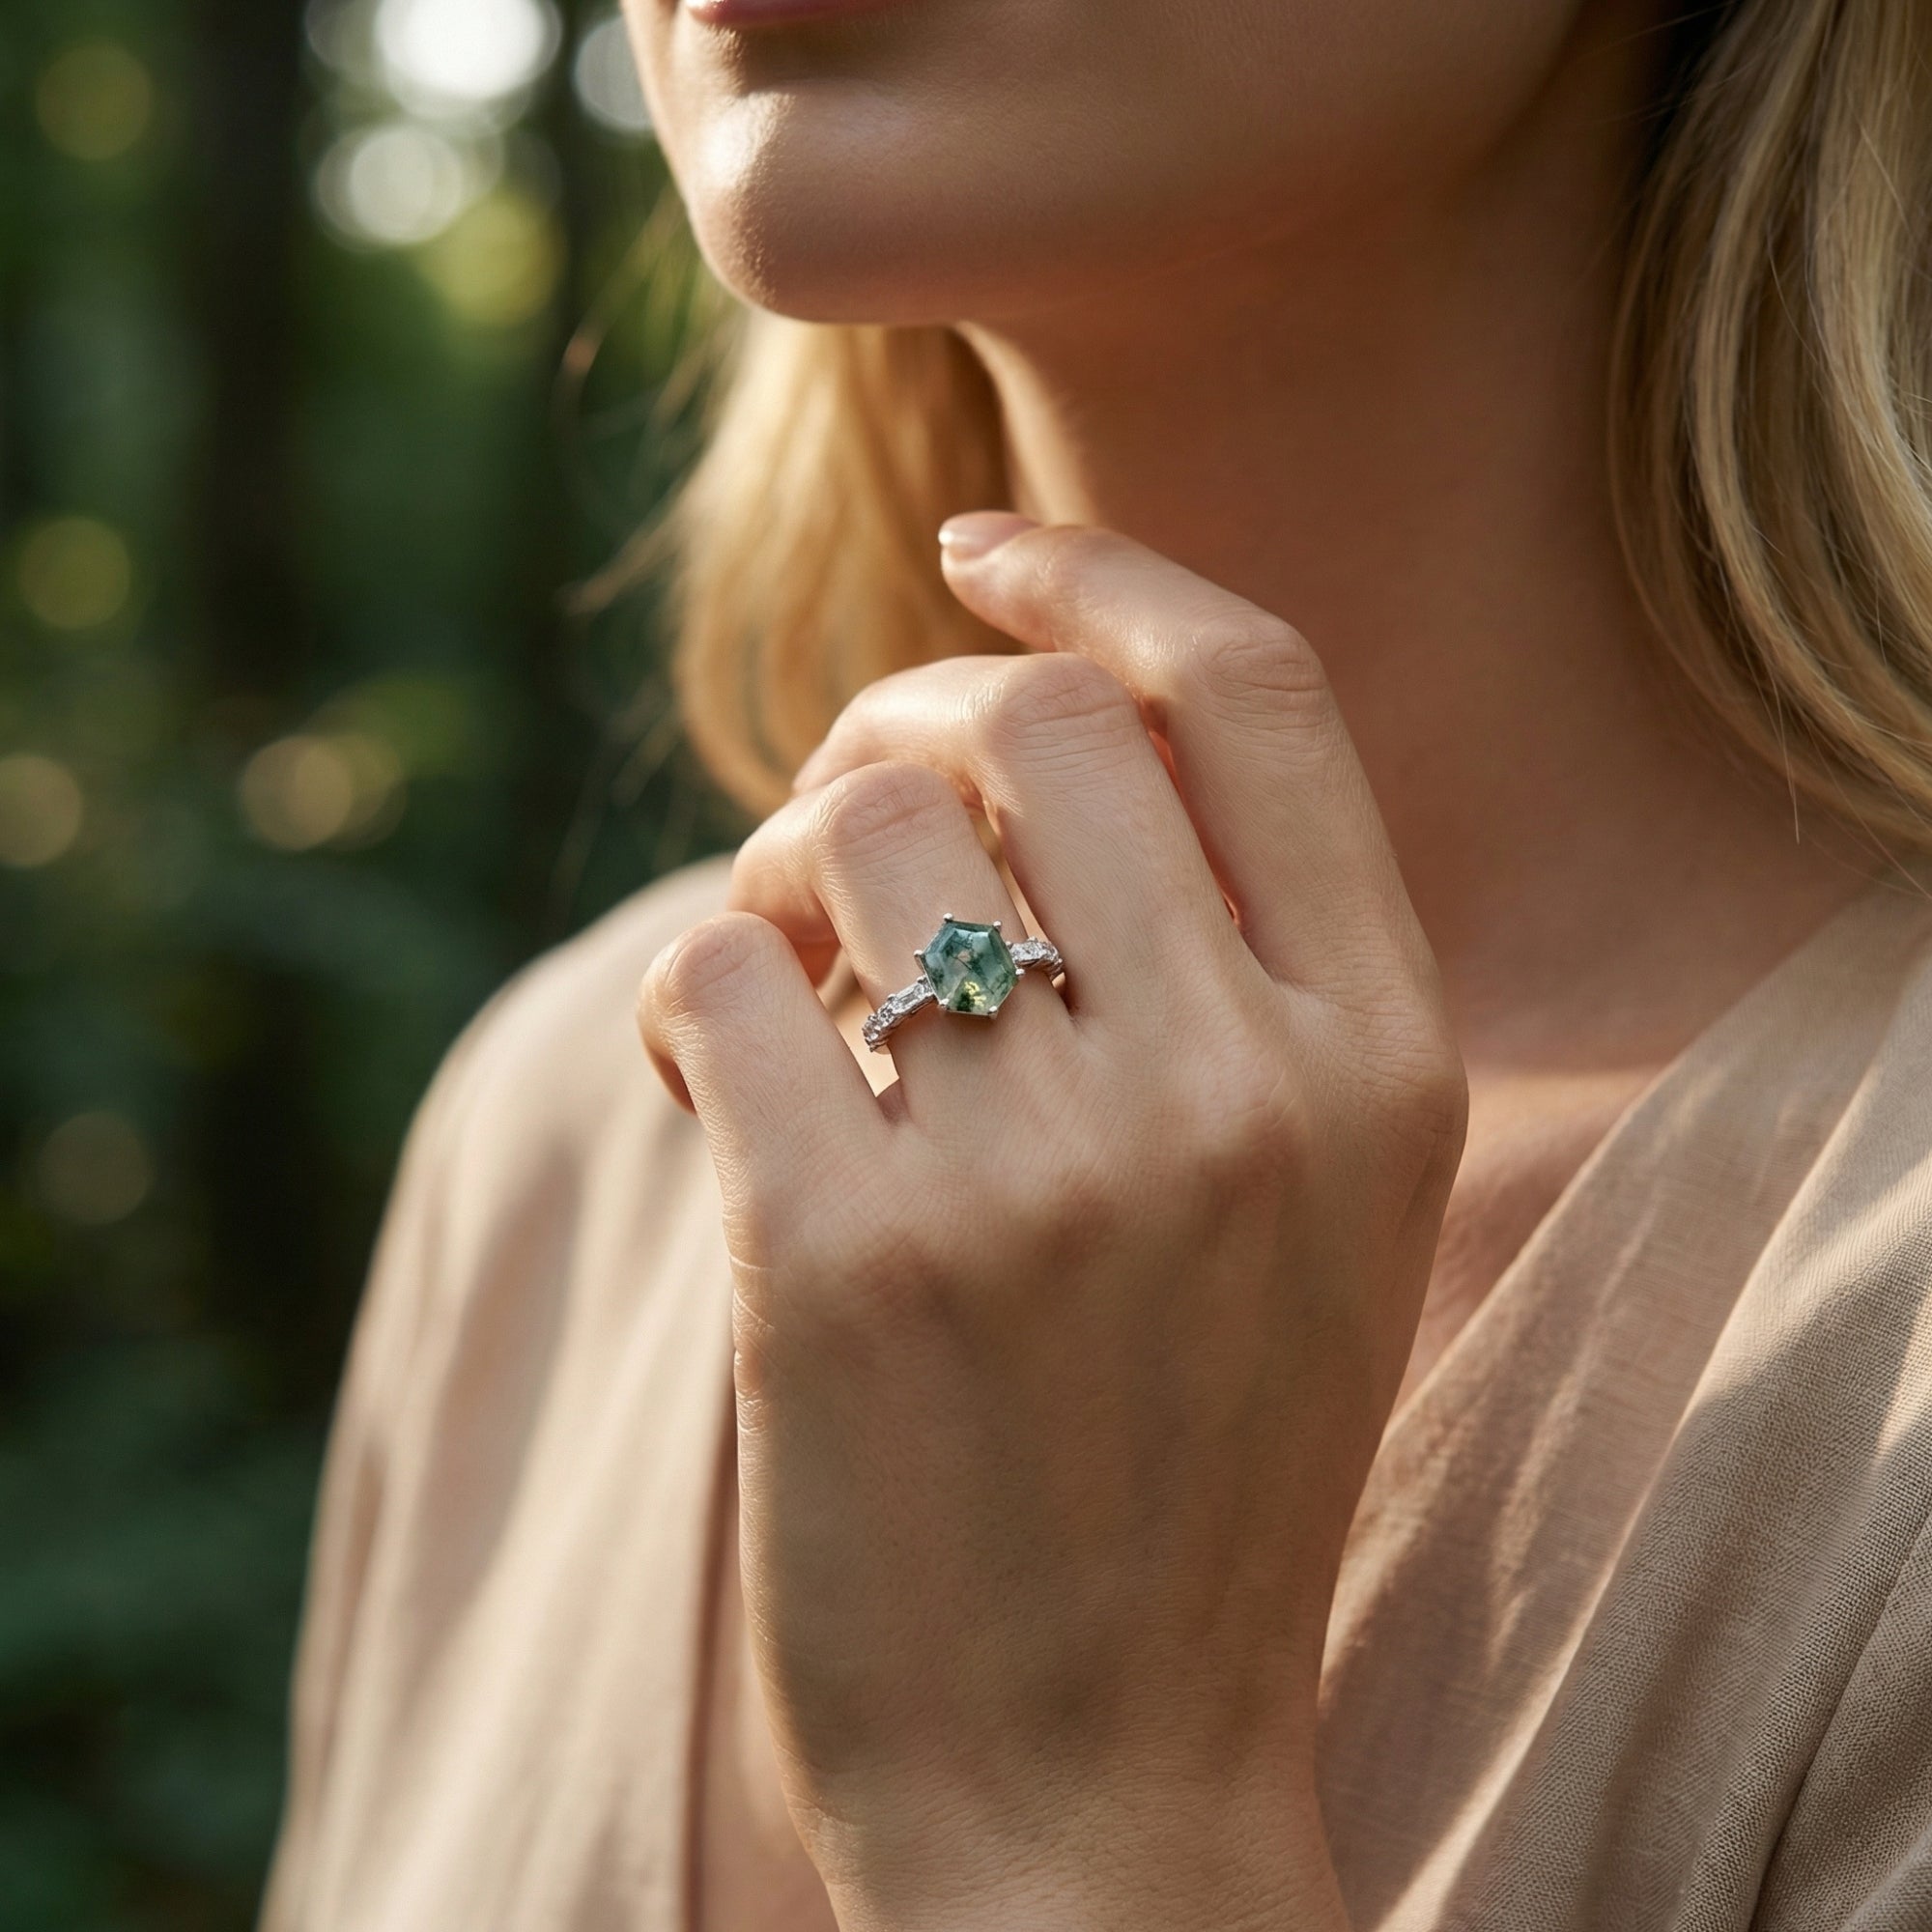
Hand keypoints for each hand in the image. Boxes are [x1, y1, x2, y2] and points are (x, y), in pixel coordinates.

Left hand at [637, 518, 1466, 1931]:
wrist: (1097, 1783)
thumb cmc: (1188, 1468)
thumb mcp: (1310, 1204)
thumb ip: (1233, 965)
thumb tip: (1014, 719)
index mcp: (1386, 1056)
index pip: (1257, 691)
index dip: (1106, 581)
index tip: (985, 553)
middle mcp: (1244, 1087)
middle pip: (1026, 721)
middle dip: (897, 724)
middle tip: (843, 820)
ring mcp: (1049, 1175)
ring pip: (844, 827)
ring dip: (776, 866)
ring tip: (787, 984)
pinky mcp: (847, 1260)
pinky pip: (709, 971)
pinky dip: (687, 997)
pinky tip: (714, 1090)